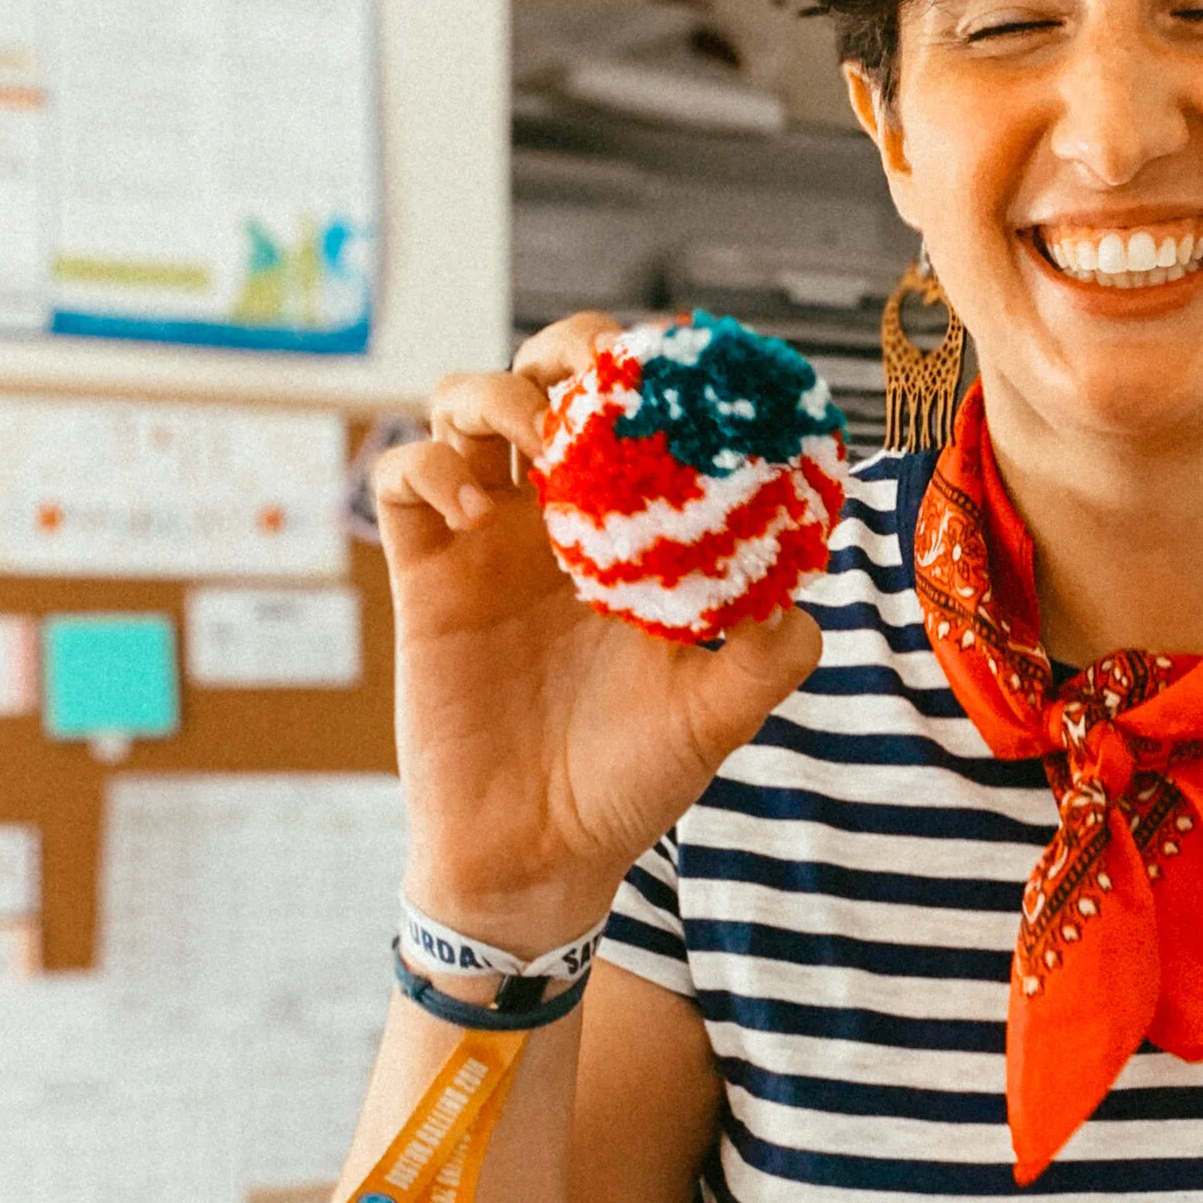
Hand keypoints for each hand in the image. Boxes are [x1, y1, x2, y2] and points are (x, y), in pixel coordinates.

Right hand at [376, 312, 822, 949]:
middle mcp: (558, 518)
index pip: (641, 412)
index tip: (687, 365)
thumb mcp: (718, 716)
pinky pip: (403, 477)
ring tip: (538, 445)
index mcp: (632, 532)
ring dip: (498, 393)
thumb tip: (800, 593)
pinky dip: (429, 464)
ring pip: (465, 404)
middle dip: (573, 347)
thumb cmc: (631, 782)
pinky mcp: (423, 573)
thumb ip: (769, 654)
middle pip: (549, 375)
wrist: (537, 854)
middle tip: (602, 378)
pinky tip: (473, 510)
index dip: (658, 370)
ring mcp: (486, 539)